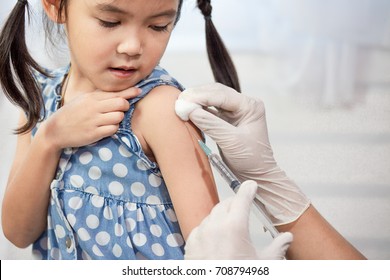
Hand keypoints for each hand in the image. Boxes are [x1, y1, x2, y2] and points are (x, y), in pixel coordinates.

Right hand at [40, 87, 139, 149]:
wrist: (55, 130)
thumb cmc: (71, 114)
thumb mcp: (83, 100)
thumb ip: (99, 97)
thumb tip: (119, 93)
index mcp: (92, 98)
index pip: (116, 93)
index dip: (130, 92)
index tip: (139, 91)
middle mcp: (94, 107)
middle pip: (121, 103)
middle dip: (125, 107)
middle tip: (122, 110)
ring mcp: (94, 121)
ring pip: (119, 117)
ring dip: (119, 119)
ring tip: (111, 120)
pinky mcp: (94, 133)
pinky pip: (113, 129)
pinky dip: (113, 128)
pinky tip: (107, 128)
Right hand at [176, 84, 309, 224]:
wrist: (256, 175)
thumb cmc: (250, 160)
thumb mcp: (231, 142)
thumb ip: (211, 124)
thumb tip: (189, 110)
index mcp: (250, 106)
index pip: (222, 95)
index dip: (201, 96)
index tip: (183, 101)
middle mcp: (244, 105)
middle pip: (216, 92)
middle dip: (197, 95)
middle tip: (179, 101)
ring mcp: (236, 111)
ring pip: (212, 99)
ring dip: (196, 101)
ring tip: (180, 105)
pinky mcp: (227, 120)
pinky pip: (211, 110)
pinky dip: (199, 110)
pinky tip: (188, 111)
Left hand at [184, 180, 292, 259]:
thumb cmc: (238, 277)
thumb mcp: (263, 264)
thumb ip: (277, 248)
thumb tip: (287, 239)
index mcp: (234, 227)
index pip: (242, 198)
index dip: (248, 189)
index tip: (251, 186)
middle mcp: (214, 226)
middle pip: (225, 204)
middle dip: (235, 203)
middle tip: (243, 207)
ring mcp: (200, 234)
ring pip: (211, 215)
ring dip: (221, 216)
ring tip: (230, 228)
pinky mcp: (190, 244)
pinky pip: (200, 228)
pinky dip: (209, 228)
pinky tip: (215, 238)